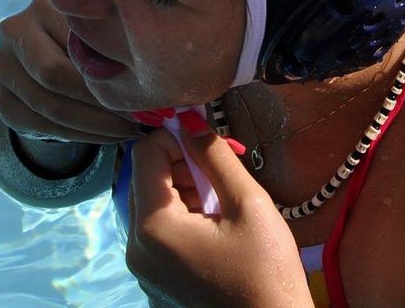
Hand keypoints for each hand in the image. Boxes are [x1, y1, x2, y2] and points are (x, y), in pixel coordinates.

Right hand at [0, 0, 138, 143]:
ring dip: (94, 125)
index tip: (145, 88)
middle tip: (137, 118)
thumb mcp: (102, 32)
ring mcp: (1, 66)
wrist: (53, 67)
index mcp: (44, 4)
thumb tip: (152, 69)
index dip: (110, 68)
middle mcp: (14, 29)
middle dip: (100, 101)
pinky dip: (79, 136)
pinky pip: (41, 126)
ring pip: (49, 105)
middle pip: (54, 74)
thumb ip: (114, 41)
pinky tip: (108, 137)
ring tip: (128, 131)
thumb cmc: (91, 42)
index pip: (74, 40)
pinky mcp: (2, 101)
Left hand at [127, 128, 312, 307]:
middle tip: (223, 172)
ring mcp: (144, 271)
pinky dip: (183, 220)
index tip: (209, 142)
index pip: (145, 154)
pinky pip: (159, 236)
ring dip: (184, 191)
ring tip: (224, 204)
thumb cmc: (267, 273)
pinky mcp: (156, 284)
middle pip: (145, 180)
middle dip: (181, 165)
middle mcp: (137, 249)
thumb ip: (215, 157)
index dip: (176, 137)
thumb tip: (191, 120)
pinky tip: (218, 230)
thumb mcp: (248, 205)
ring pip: (153, 207)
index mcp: (153, 227)